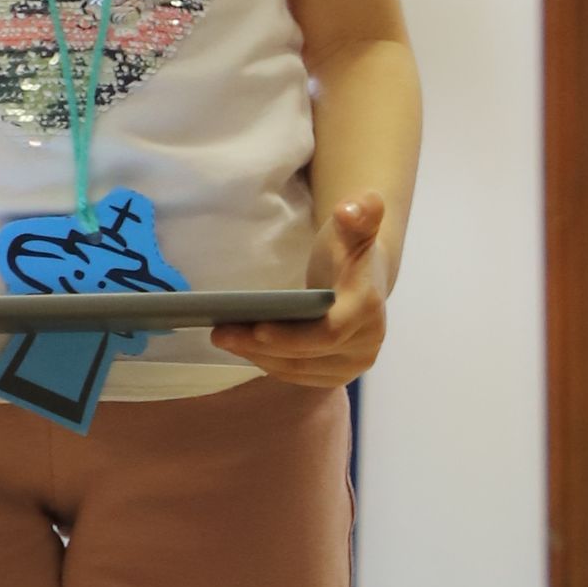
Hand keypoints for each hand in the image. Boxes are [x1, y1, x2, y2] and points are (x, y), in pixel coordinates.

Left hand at [212, 191, 392, 387]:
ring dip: (258, 357)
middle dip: (260, 347)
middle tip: (219, 332)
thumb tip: (351, 210)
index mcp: (368, 308)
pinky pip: (297, 375)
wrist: (365, 274)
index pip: (328, 333)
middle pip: (306, 356)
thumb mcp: (355, 221)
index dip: (291, 336)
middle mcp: (366, 344)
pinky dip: (268, 363)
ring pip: (298, 369)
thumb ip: (360, 211)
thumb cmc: (350, 244)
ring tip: (223, 337)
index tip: (255, 327)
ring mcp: (354, 364)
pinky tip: (243, 348)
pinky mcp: (338, 374)